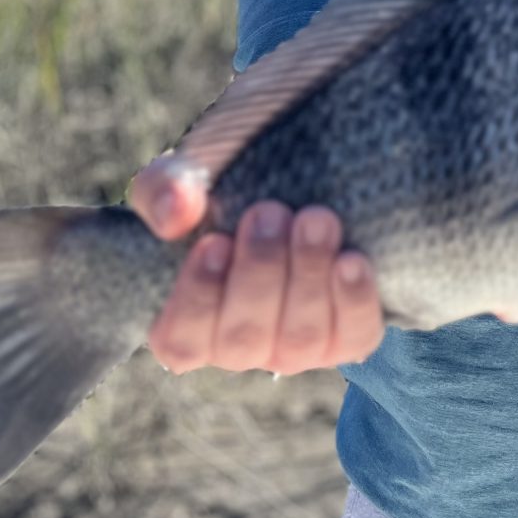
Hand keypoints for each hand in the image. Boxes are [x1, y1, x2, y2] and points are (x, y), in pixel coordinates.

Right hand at [130, 156, 384, 374]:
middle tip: (269, 212)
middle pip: (244, 339)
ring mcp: (297, 346)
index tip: (215, 242)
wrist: (303, 171)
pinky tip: (351, 261)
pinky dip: (353, 302)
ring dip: (307, 275)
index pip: (181, 341)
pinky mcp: (349, 336)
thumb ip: (164, 190)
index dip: (198, 298)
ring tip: (315, 219)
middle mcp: (242, 346)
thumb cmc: (228, 185)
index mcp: (190, 324)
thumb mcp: (186, 177)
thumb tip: (174, 215)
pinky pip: (354, 337)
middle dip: (259, 272)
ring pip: (300, 339)